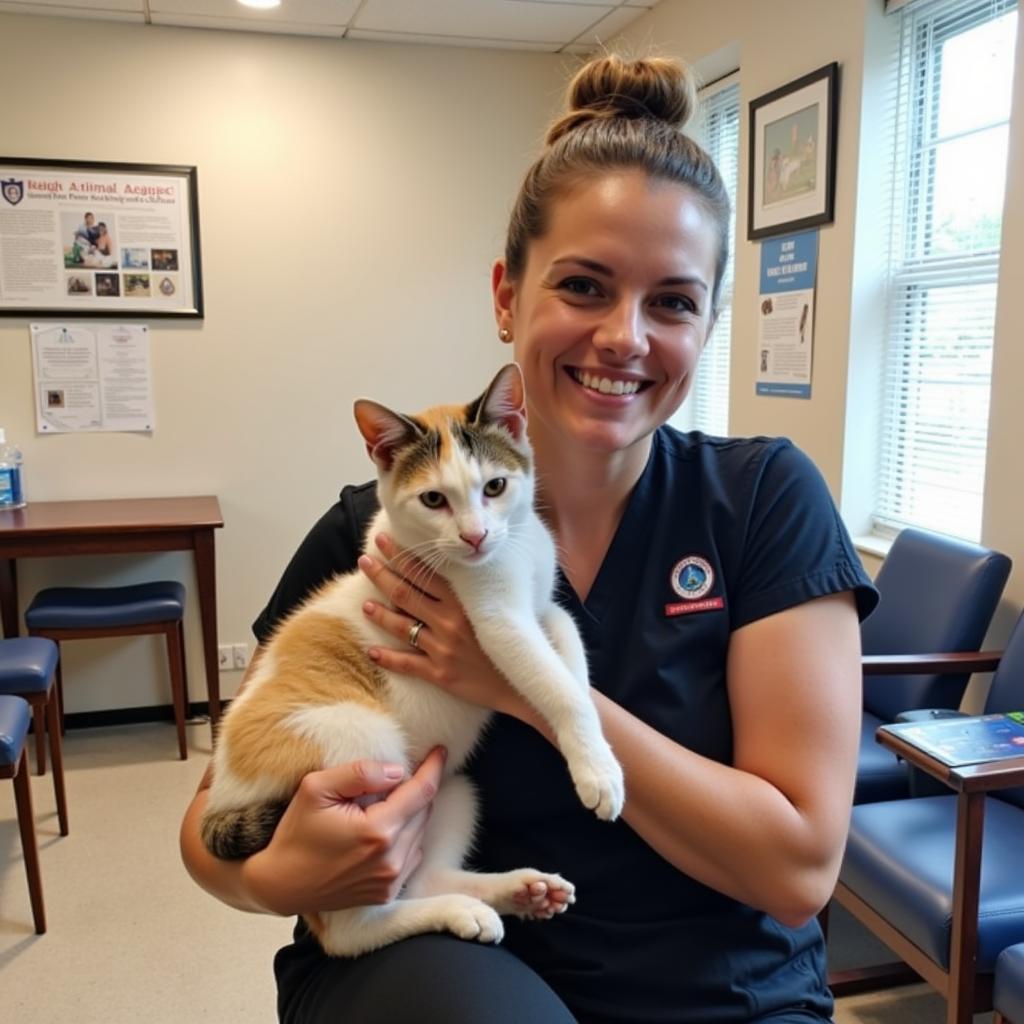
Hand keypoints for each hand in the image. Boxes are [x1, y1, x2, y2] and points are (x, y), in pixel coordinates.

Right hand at [242, 748, 444, 915]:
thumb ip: (359, 774)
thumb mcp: (316, 788)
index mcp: (377, 831)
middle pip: (424, 811)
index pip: (422, 792)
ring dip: (410, 813)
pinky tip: (381, 830)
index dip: (434, 768)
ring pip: (420, 833)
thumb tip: (397, 771)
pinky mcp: (387, 893)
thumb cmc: (295, 833)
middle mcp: (391, 859)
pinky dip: (405, 836)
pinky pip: (411, 855)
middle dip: (416, 789)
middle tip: (394, 778)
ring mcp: (391, 880)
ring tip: (381, 805)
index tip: (440, 750)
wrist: (280, 885)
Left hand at [359, 533, 529, 719]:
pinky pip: (407, 664)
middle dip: (382, 575)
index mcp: (465, 602)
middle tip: (364, 560)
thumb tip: (472, 561)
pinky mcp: (440, 674)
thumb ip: (484, 586)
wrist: (527, 682)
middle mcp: (450, 622)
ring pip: (401, 626)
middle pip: (406, 593)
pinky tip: (371, 651)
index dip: (401, 556)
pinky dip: (386, 658)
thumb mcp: (505, 605)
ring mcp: (443, 648)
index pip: (425, 572)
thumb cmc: (520, 638)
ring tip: (365, 604)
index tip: (384, 540)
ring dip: (380, 613)